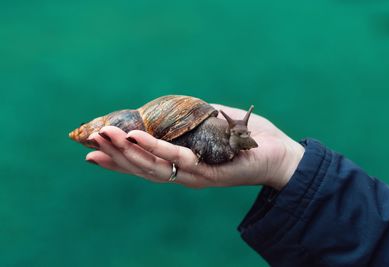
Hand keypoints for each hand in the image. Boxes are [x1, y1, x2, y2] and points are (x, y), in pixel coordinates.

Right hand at [85, 104, 303, 189]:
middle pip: (142, 167)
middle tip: (90, 139)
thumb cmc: (244, 137)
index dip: (117, 159)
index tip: (90, 150)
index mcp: (181, 165)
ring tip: (105, 135)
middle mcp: (184, 174)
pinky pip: (177, 158)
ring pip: (154, 166)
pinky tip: (136, 135)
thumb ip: (185, 119)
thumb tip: (161, 109)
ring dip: (127, 150)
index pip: (143, 163)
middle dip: (114, 154)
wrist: (278, 153)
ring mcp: (195, 176)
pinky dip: (154, 147)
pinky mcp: (209, 172)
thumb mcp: (208, 123)